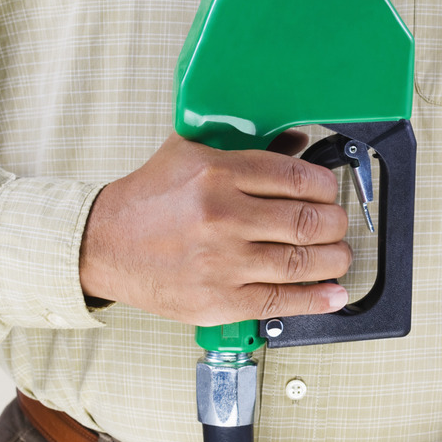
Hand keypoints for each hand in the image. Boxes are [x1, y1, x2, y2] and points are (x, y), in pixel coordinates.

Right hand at [79, 132, 351, 323]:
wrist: (104, 244)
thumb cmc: (149, 199)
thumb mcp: (191, 151)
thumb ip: (247, 145)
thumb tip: (298, 140)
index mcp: (218, 172)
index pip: (298, 177)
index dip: (327, 188)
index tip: (329, 193)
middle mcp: (222, 216)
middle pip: (308, 221)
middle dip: (335, 224)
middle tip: (336, 224)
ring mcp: (222, 262)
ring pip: (303, 262)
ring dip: (334, 260)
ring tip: (338, 256)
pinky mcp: (219, 300)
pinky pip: (282, 300)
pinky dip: (317, 298)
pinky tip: (334, 293)